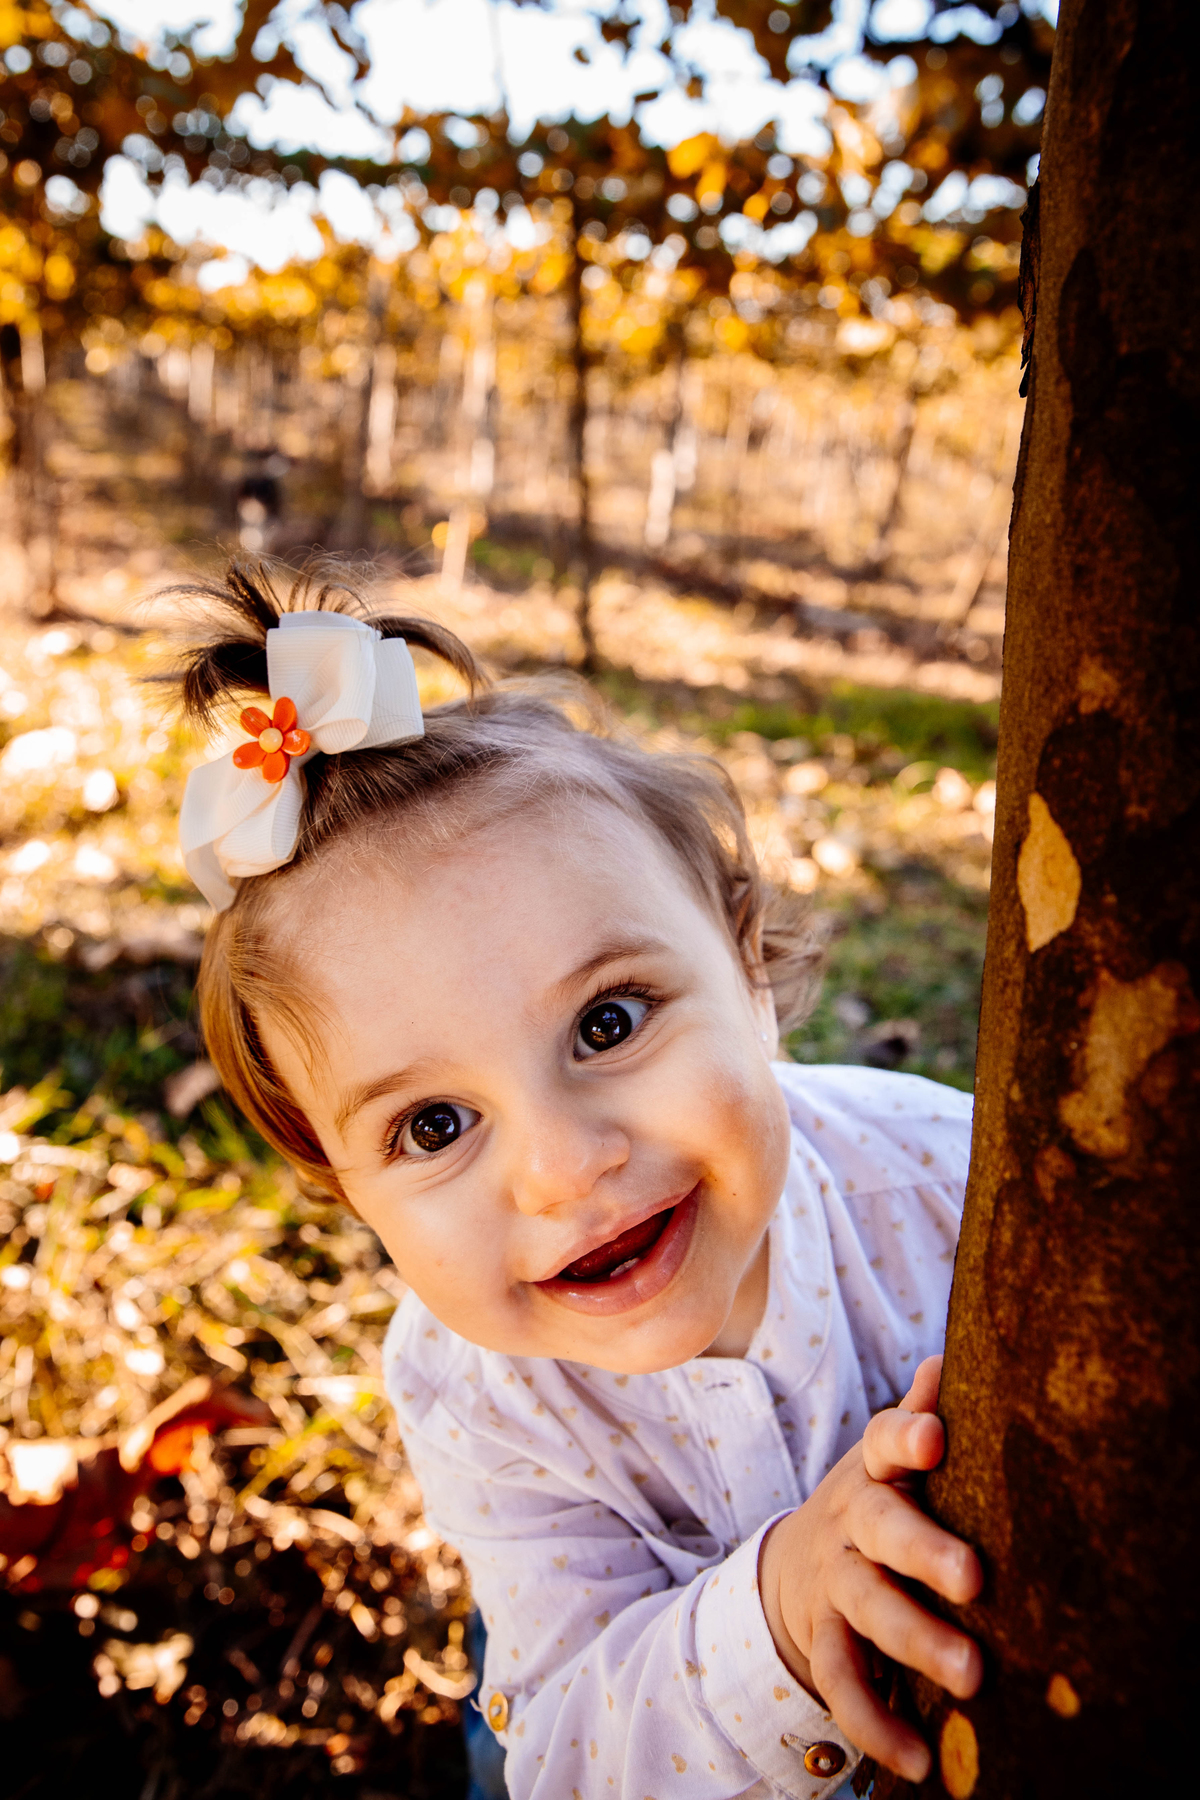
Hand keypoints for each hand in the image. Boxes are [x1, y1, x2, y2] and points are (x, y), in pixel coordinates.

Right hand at [758, 1355, 982, 1780]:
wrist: (797, 1565)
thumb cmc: (875, 1506)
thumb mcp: (889, 1460)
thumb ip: (918, 1415)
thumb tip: (951, 1357)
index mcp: (872, 1473)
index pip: (884, 1442)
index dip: (907, 1434)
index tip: (934, 1437)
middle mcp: (849, 1523)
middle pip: (881, 1530)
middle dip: (925, 1552)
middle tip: (975, 1580)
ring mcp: (833, 1584)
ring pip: (867, 1610)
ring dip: (916, 1641)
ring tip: (971, 1679)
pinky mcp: (824, 1641)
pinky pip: (843, 1682)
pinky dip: (877, 1724)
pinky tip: (918, 1760)